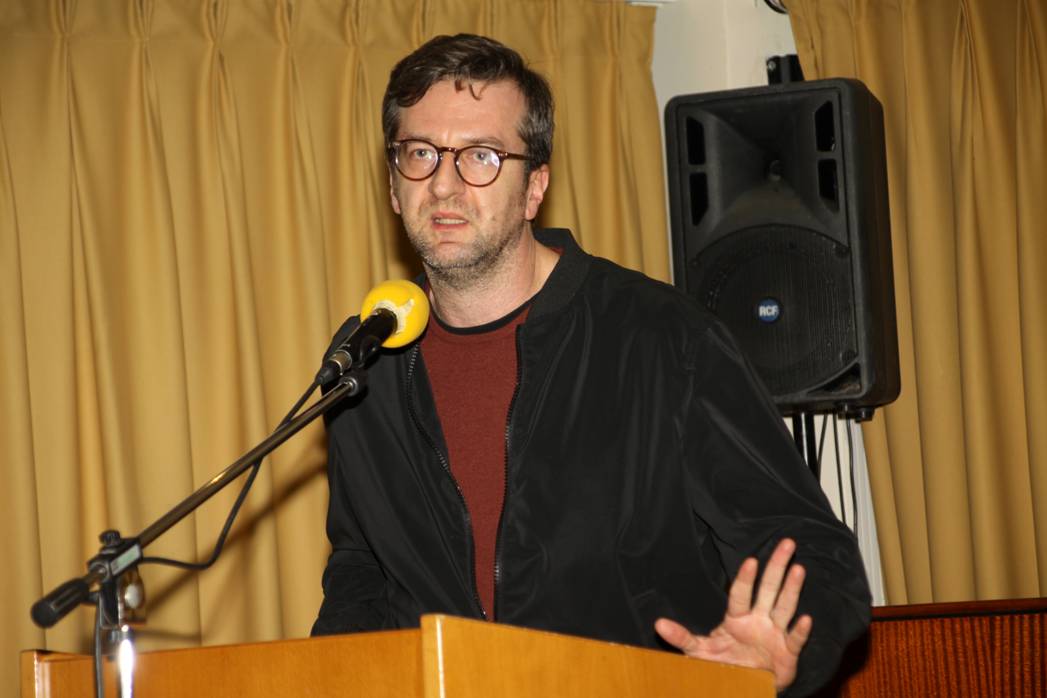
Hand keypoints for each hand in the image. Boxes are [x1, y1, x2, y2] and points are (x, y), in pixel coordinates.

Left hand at [654, 538, 811, 691]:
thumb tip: (658, 624)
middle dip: (777, 567)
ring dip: (792, 589)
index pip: (740, 594)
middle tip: (787, 543)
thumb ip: (682, 638)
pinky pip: (795, 639)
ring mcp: (774, 634)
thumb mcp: (700, 652)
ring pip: (785, 607)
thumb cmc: (725, 664)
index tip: (750, 560)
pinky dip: (800, 631)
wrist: (747, 684)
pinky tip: (807, 619)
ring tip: (798, 569)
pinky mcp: (788, 652)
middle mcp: (758, 620)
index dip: (745, 578)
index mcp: (737, 618)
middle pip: (769, 589)